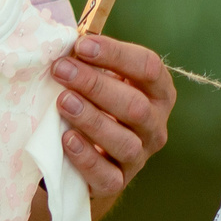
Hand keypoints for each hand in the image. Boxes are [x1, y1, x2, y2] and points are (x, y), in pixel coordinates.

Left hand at [47, 34, 175, 216]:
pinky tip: (67, 140)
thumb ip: (91, 62)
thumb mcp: (103, 80)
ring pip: (125, 141)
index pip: (149, 68)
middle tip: (62, 70)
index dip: (116, 54)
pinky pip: (107, 175)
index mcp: (159, 93)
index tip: (81, 45)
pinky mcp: (119, 181)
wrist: (94, 157)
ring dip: (92, 119)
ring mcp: (140, 156)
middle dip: (97, 85)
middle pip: (136, 106)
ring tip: (63, 101)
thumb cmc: (99, 105)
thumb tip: (64, 39)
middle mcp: (156, 125)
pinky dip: (87, 158)